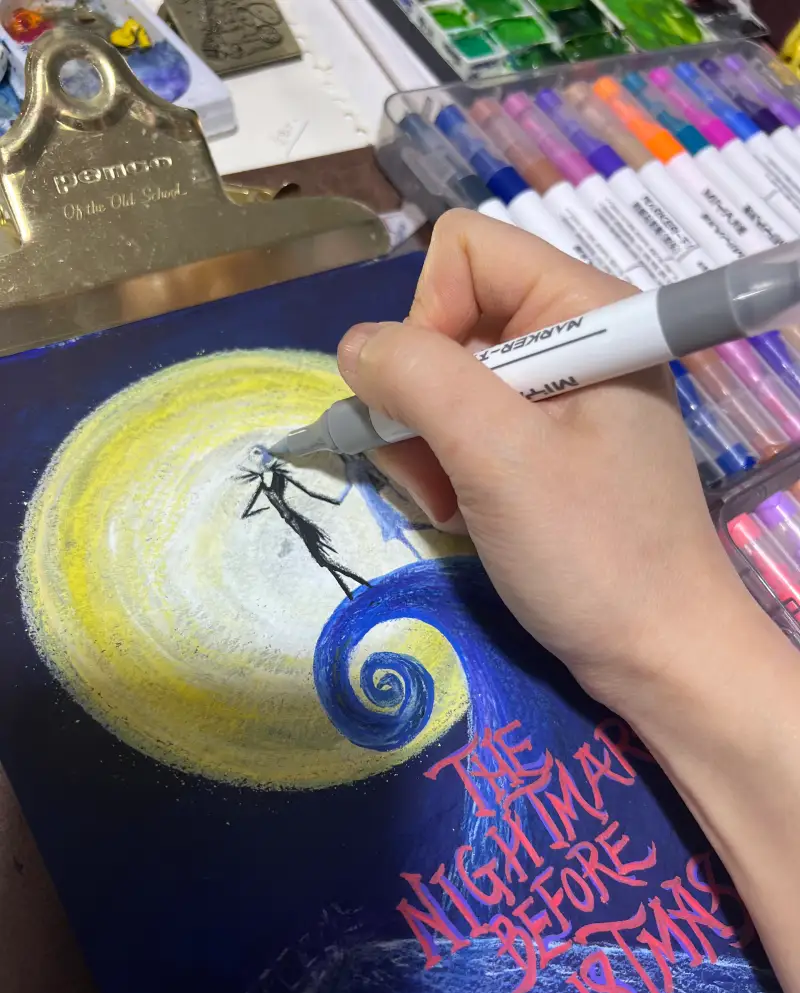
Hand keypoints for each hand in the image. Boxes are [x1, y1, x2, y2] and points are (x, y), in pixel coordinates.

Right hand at [337, 210, 753, 710]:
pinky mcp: (547, 446)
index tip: (439, 402)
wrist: (657, 654)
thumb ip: (419, 379)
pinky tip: (464, 517)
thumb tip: (355, 347)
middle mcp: (570, 338)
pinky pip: (465, 429)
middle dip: (422, 401)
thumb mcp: (498, 457)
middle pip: (447, 321)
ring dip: (427, 447)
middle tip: (438, 474)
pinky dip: (447, 471)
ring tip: (453, 506)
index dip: (429, 317)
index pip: (464, 252)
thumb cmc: (590, 552)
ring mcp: (559, 396)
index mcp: (582, 308)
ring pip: (443, 382)